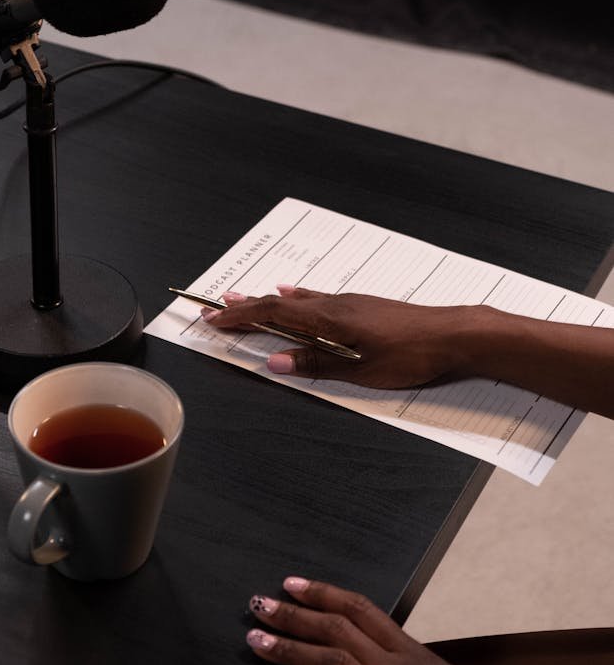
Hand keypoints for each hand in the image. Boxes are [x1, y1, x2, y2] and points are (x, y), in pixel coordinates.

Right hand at [203, 286, 477, 387]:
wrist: (452, 334)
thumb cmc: (412, 354)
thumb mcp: (360, 370)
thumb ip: (315, 364)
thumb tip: (275, 362)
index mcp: (328, 320)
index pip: (271, 315)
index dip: (239, 317)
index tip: (213, 319)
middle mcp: (334, 305)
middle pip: (278, 303)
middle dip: (244, 307)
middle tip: (214, 307)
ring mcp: (349, 303)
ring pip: (296, 299)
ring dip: (266, 301)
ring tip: (243, 298)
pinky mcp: (362, 307)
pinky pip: (316, 298)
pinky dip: (295, 298)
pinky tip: (295, 295)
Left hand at [246, 577, 544, 664]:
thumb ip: (402, 664)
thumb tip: (367, 655)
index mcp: (412, 652)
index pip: (360, 609)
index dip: (323, 593)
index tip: (292, 584)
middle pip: (337, 631)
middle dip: (294, 616)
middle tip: (260, 605)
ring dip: (290, 650)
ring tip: (257, 640)